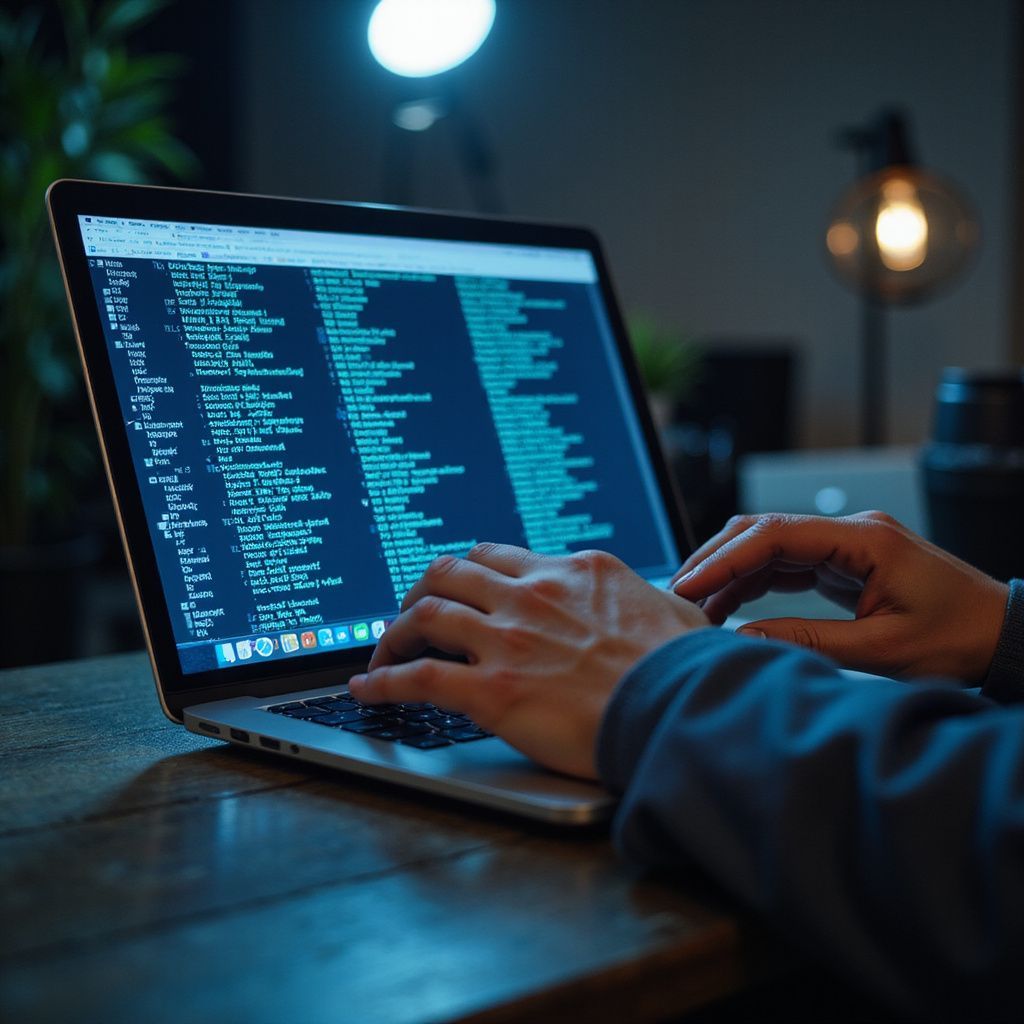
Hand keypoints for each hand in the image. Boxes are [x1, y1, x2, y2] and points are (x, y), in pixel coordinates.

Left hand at [348, 543, 709, 778]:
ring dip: (395, 630)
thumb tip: (654, 602)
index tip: (459, 588)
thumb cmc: (688, 668)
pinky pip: (418, 677)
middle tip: (412, 610)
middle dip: (422, 588)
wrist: (684, 709)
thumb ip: (646, 600)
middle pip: (451, 572)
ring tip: (383, 648)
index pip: (500, 558)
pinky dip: (383, 681)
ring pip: (426, 614)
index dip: (470, 573)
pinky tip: (367, 689)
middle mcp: (534, 594)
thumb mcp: (674, 611)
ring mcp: (509, 639)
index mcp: (574, 571)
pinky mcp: (494, 690)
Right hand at [671, 511, 1008, 681]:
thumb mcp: (883, 650)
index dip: (725, 559)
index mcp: (864, 539)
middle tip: (679, 593)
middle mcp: (850, 532)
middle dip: (716, 560)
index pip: (775, 535)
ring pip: (768, 546)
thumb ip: (808, 641)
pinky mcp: (843, 563)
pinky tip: (728, 607)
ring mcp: (845, 545)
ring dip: (730, 572)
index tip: (690, 584)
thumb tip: (743, 637)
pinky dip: (752, 583)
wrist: (1002, 636)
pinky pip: (785, 564)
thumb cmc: (958, 639)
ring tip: (696, 606)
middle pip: (763, 531)